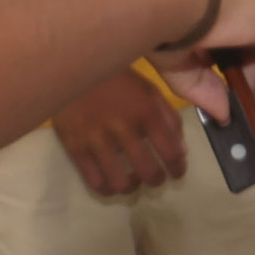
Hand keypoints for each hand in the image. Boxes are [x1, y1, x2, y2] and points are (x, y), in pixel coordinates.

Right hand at [52, 65, 188, 194]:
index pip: (171, 152)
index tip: (177, 173)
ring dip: (132, 187)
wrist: (73, 66)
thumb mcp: (149, 90)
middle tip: (156, 178)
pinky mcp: (74, 147)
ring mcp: (97, 140)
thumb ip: (168, 118)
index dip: (178, 168)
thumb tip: (181, 151)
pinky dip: (107, 188)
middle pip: (148, 172)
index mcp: (146, 112)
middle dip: (157, 180)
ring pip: (120, 183)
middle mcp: (123, 129)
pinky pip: (94, 181)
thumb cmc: (116, 78)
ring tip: (132, 181)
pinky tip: (111, 182)